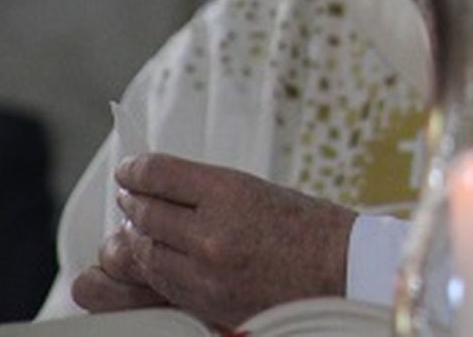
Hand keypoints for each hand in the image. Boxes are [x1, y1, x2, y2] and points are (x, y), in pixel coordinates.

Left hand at [85, 153, 356, 329]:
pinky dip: (154, 267)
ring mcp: (206, 271)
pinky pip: (162, 282)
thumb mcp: (258, 190)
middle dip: (133, 202)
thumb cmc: (309, 227)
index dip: (135, 170)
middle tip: (130, 196)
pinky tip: (158, 256)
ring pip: (146, 251)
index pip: (158, 174)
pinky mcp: (207, 301)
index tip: (129, 170)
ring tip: (140, 227)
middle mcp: (212, 230)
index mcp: (230, 191)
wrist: (343, 270)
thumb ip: (207, 190)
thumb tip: (161, 187)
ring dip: (138, 237)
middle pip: (145, 213)